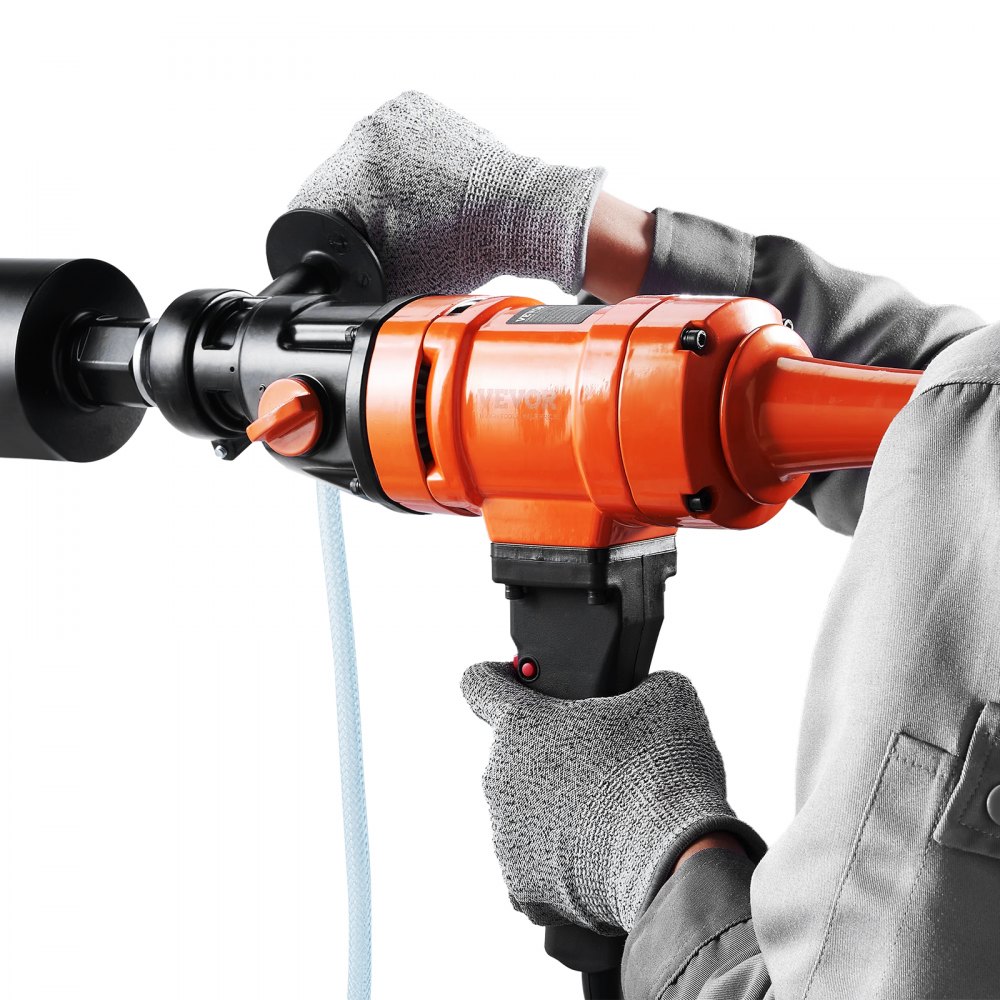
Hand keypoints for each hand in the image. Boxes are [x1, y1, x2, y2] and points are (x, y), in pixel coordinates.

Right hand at [290, 91, 605, 298]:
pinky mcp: (423, 110)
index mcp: (354, 168)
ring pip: (366, 162)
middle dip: (355, 211)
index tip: (338, 249)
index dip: (322, 236)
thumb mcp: (394, 274)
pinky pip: (395, 144)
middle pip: (338, 181)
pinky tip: (425, 192)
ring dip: (378, 189)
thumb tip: (334, 283)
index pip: (310, 205)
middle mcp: (370, 130)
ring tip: (411, 216)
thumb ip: (353, 272)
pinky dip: (404, 168)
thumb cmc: (469, 245)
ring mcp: (399, 114)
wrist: (520, 216)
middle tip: (384, 237)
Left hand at [461, 663, 764, 934]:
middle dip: (553, 759)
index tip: (512, 685)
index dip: (496, 680)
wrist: (678, 862)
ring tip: (612, 819)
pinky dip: (562, 868)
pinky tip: (602, 858)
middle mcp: (500, 779)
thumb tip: (643, 693)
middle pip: (516, 758)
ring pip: (526, 817)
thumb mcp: (665, 696)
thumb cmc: (665, 772)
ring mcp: (506, 838)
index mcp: (521, 724)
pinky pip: (536, 870)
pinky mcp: (523, 888)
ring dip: (557, 815)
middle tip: (603, 769)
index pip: (479, 684)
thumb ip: (637, 684)